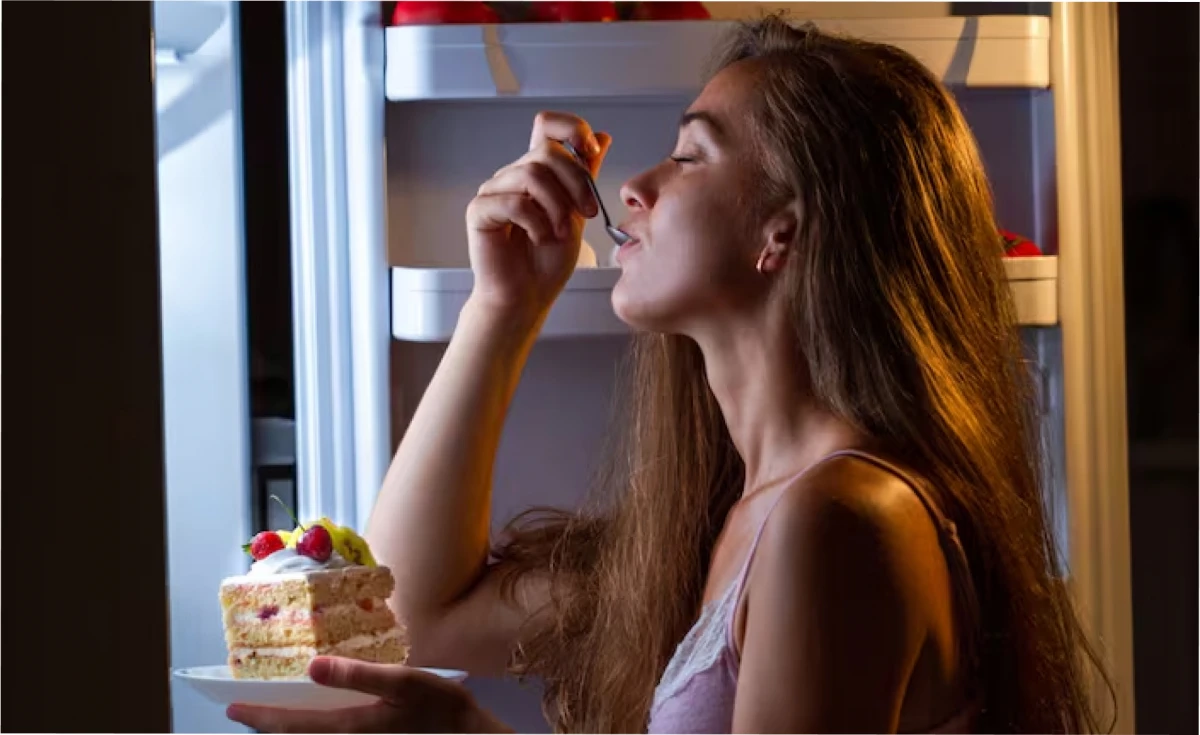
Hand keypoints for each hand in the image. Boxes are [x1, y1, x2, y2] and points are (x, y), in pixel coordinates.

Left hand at [226, 657, 510, 732]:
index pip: (290, 727)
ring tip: (273, 719)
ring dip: (289, 733)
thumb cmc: (440, 708)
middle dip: (268, 729)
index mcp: (349, 729)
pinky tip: (313, 724)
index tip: (232, 710)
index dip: (259, 718)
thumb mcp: (404, 682)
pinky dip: (311, 734)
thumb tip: (311, 667)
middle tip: (247, 714)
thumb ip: (357, 675)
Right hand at [466, 111, 611, 320]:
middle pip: (548, 152)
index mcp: (536, 172)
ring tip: (560, 233)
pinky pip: (513, 201)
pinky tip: (539, 238)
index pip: (547, 125)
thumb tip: (602, 137)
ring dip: (557, 206)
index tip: (592, 151)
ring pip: (532, 174)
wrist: (527, 297)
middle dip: (576, 182)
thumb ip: (585, 176)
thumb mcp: (577, 213)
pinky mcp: (479, 211)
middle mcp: (512, 176)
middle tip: (588, 213)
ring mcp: (493, 191)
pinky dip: (536, 222)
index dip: (572, 128)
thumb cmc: (547, 262)